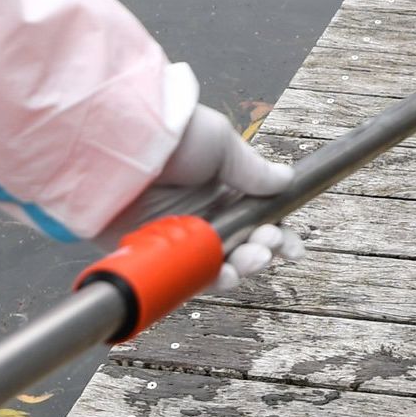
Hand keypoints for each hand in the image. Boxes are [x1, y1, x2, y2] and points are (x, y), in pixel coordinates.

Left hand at [124, 105, 304, 288]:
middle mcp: (203, 215)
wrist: (123, 148)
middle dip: (264, 251)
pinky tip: (225, 274)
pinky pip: (189, 277)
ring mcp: (180, 237)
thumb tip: (285, 181)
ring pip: (221, 265)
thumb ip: (253, 170)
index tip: (293, 247)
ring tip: (251, 257)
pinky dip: (210, 280)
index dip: (278, 235)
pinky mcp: (157, 255)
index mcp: (221, 189)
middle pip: (243, 247)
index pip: (258, 219)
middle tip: (269, 245)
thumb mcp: (222, 143)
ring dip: (243, 267)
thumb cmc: (172, 136)